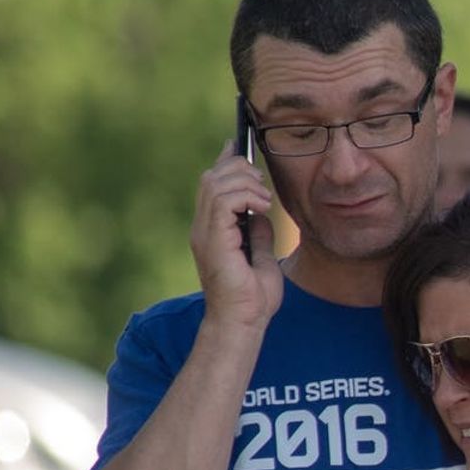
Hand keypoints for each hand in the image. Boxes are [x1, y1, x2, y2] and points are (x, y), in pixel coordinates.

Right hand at [189, 141, 281, 328]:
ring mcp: (205, 234)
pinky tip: (261, 208)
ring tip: (265, 201)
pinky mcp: (213, 241)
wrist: (244, 324)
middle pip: (212, 177)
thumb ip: (258, 233)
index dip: (226, 161)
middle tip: (264, 187)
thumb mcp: (262, 258)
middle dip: (240, 170)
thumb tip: (260, 212)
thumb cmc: (253, 300)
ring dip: (245, 182)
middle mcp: (203, 228)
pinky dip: (244, 196)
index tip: (239, 145)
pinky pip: (223, 200)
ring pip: (215, 183)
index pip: (214, 185)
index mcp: (213, 230)